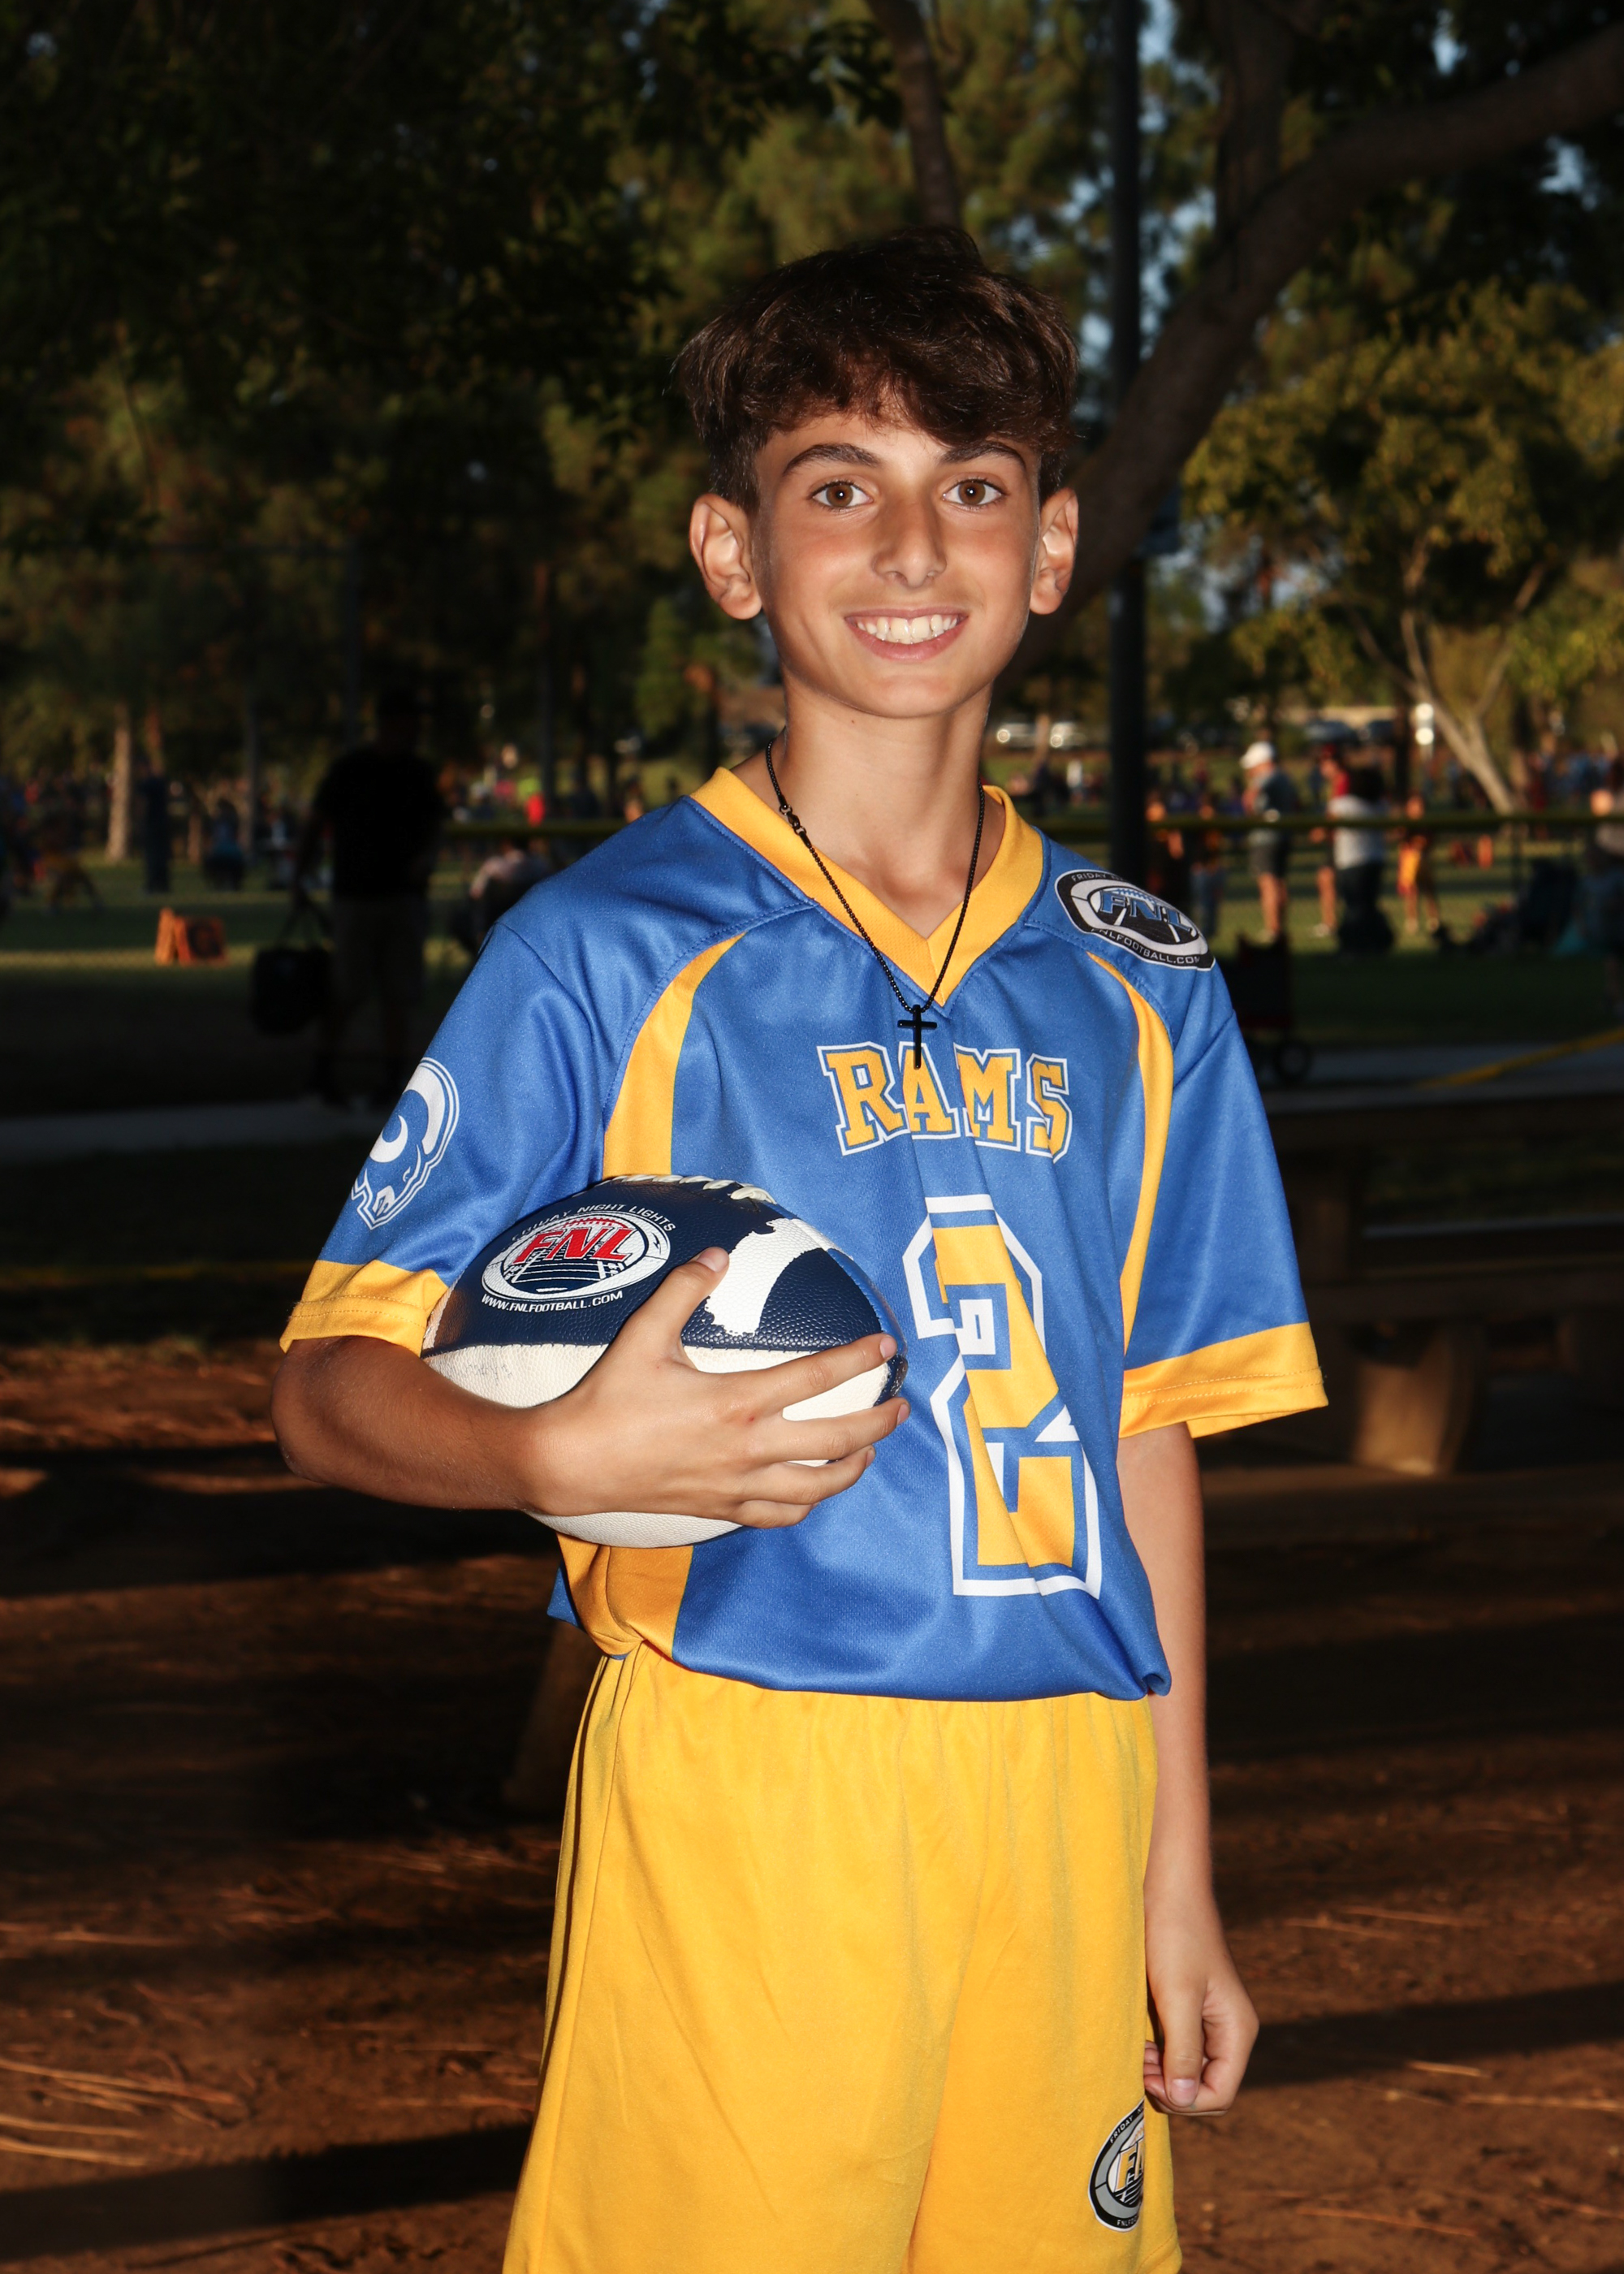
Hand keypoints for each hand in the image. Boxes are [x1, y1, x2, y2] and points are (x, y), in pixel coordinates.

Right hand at [527, 1248, 907, 1530]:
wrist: (573, 1464)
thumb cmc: (608, 1397)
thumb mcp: (644, 1333)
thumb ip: (685, 1290)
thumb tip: (717, 1254)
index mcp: (737, 1402)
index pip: (817, 1376)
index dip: (858, 1359)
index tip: (885, 1347)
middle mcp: (748, 1448)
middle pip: (837, 1438)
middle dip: (879, 1421)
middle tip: (901, 1405)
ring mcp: (738, 1484)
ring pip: (818, 1486)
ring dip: (853, 1467)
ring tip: (870, 1449)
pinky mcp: (722, 1508)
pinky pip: (780, 1514)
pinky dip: (808, 1503)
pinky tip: (816, 1489)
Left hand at [1142, 1883, 1257, 2115]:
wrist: (1167, 1885)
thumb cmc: (1174, 1934)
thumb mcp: (1177, 1996)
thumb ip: (1182, 2051)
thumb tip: (1185, 2099)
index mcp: (1237, 2030)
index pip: (1220, 2094)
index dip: (1185, 2100)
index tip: (1150, 2077)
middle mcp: (1228, 2030)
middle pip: (1205, 2087)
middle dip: (1172, 2087)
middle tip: (1139, 2065)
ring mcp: (1208, 2019)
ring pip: (1188, 2069)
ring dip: (1162, 2070)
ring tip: (1137, 2051)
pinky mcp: (1188, 2007)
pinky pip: (1177, 2047)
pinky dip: (1158, 2051)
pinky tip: (1139, 2038)